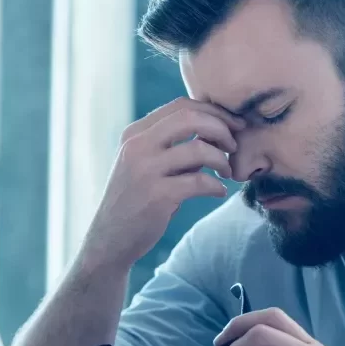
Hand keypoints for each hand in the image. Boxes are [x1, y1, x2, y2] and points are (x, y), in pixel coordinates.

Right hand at [80, 97, 244, 271]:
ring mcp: (145, 170)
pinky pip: (200, 181)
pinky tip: (219, 193)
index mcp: (135, 133)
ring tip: (227, 173)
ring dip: (222, 160)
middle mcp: (137, 146)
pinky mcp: (156, 196)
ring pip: (198, 149)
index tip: (233, 125)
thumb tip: (217, 133)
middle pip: (190, 118)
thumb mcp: (148, 165)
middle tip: (234, 146)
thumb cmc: (137, 200)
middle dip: (221, 128)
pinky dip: (217, 186)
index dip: (214, 112)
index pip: (181, 106)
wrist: (110, 239)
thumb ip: (175, 147)